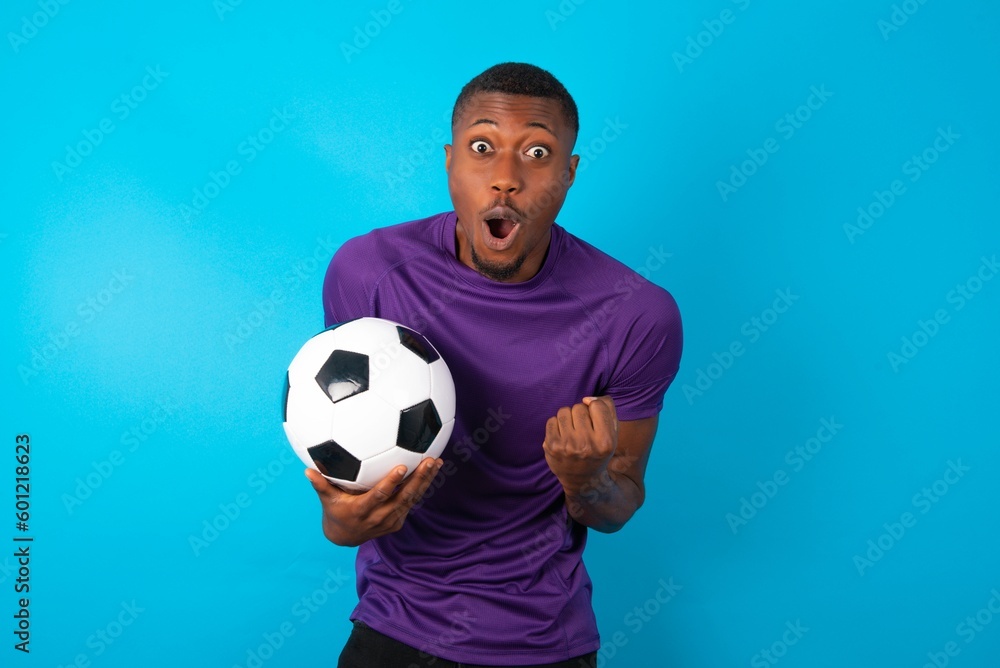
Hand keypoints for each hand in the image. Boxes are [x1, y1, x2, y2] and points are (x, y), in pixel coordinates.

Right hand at [304, 457, 441, 546]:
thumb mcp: (327, 500)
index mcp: (362, 510)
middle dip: (417, 479)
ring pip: (412, 499)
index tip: (401, 466)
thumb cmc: (335, 511)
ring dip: (425, 481)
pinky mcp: (398, 522)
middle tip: (429, 460)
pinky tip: (432, 471)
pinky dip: (422, 487)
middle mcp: (379, 517)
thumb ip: (320, 485)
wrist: (346, 537)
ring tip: (436, 462)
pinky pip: (412, 502)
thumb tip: (307, 470)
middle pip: (403, 497)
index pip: (379, 495)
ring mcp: (390, 521)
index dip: (391, 482)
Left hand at [542, 395, 618, 494]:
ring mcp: (567, 446)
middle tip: (583, 428)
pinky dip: (557, 425)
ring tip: (573, 431)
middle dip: (581, 414)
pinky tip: (563, 436)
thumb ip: (607, 409)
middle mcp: (586, 445)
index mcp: (605, 442)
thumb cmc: (599, 450)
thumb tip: (588, 399)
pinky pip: (551, 420)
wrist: (582, 480)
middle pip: (580, 407)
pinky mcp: (551, 446)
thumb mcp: (612, 433)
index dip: (595, 408)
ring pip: (564, 411)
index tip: (595, 418)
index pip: (598, 406)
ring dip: (568, 417)